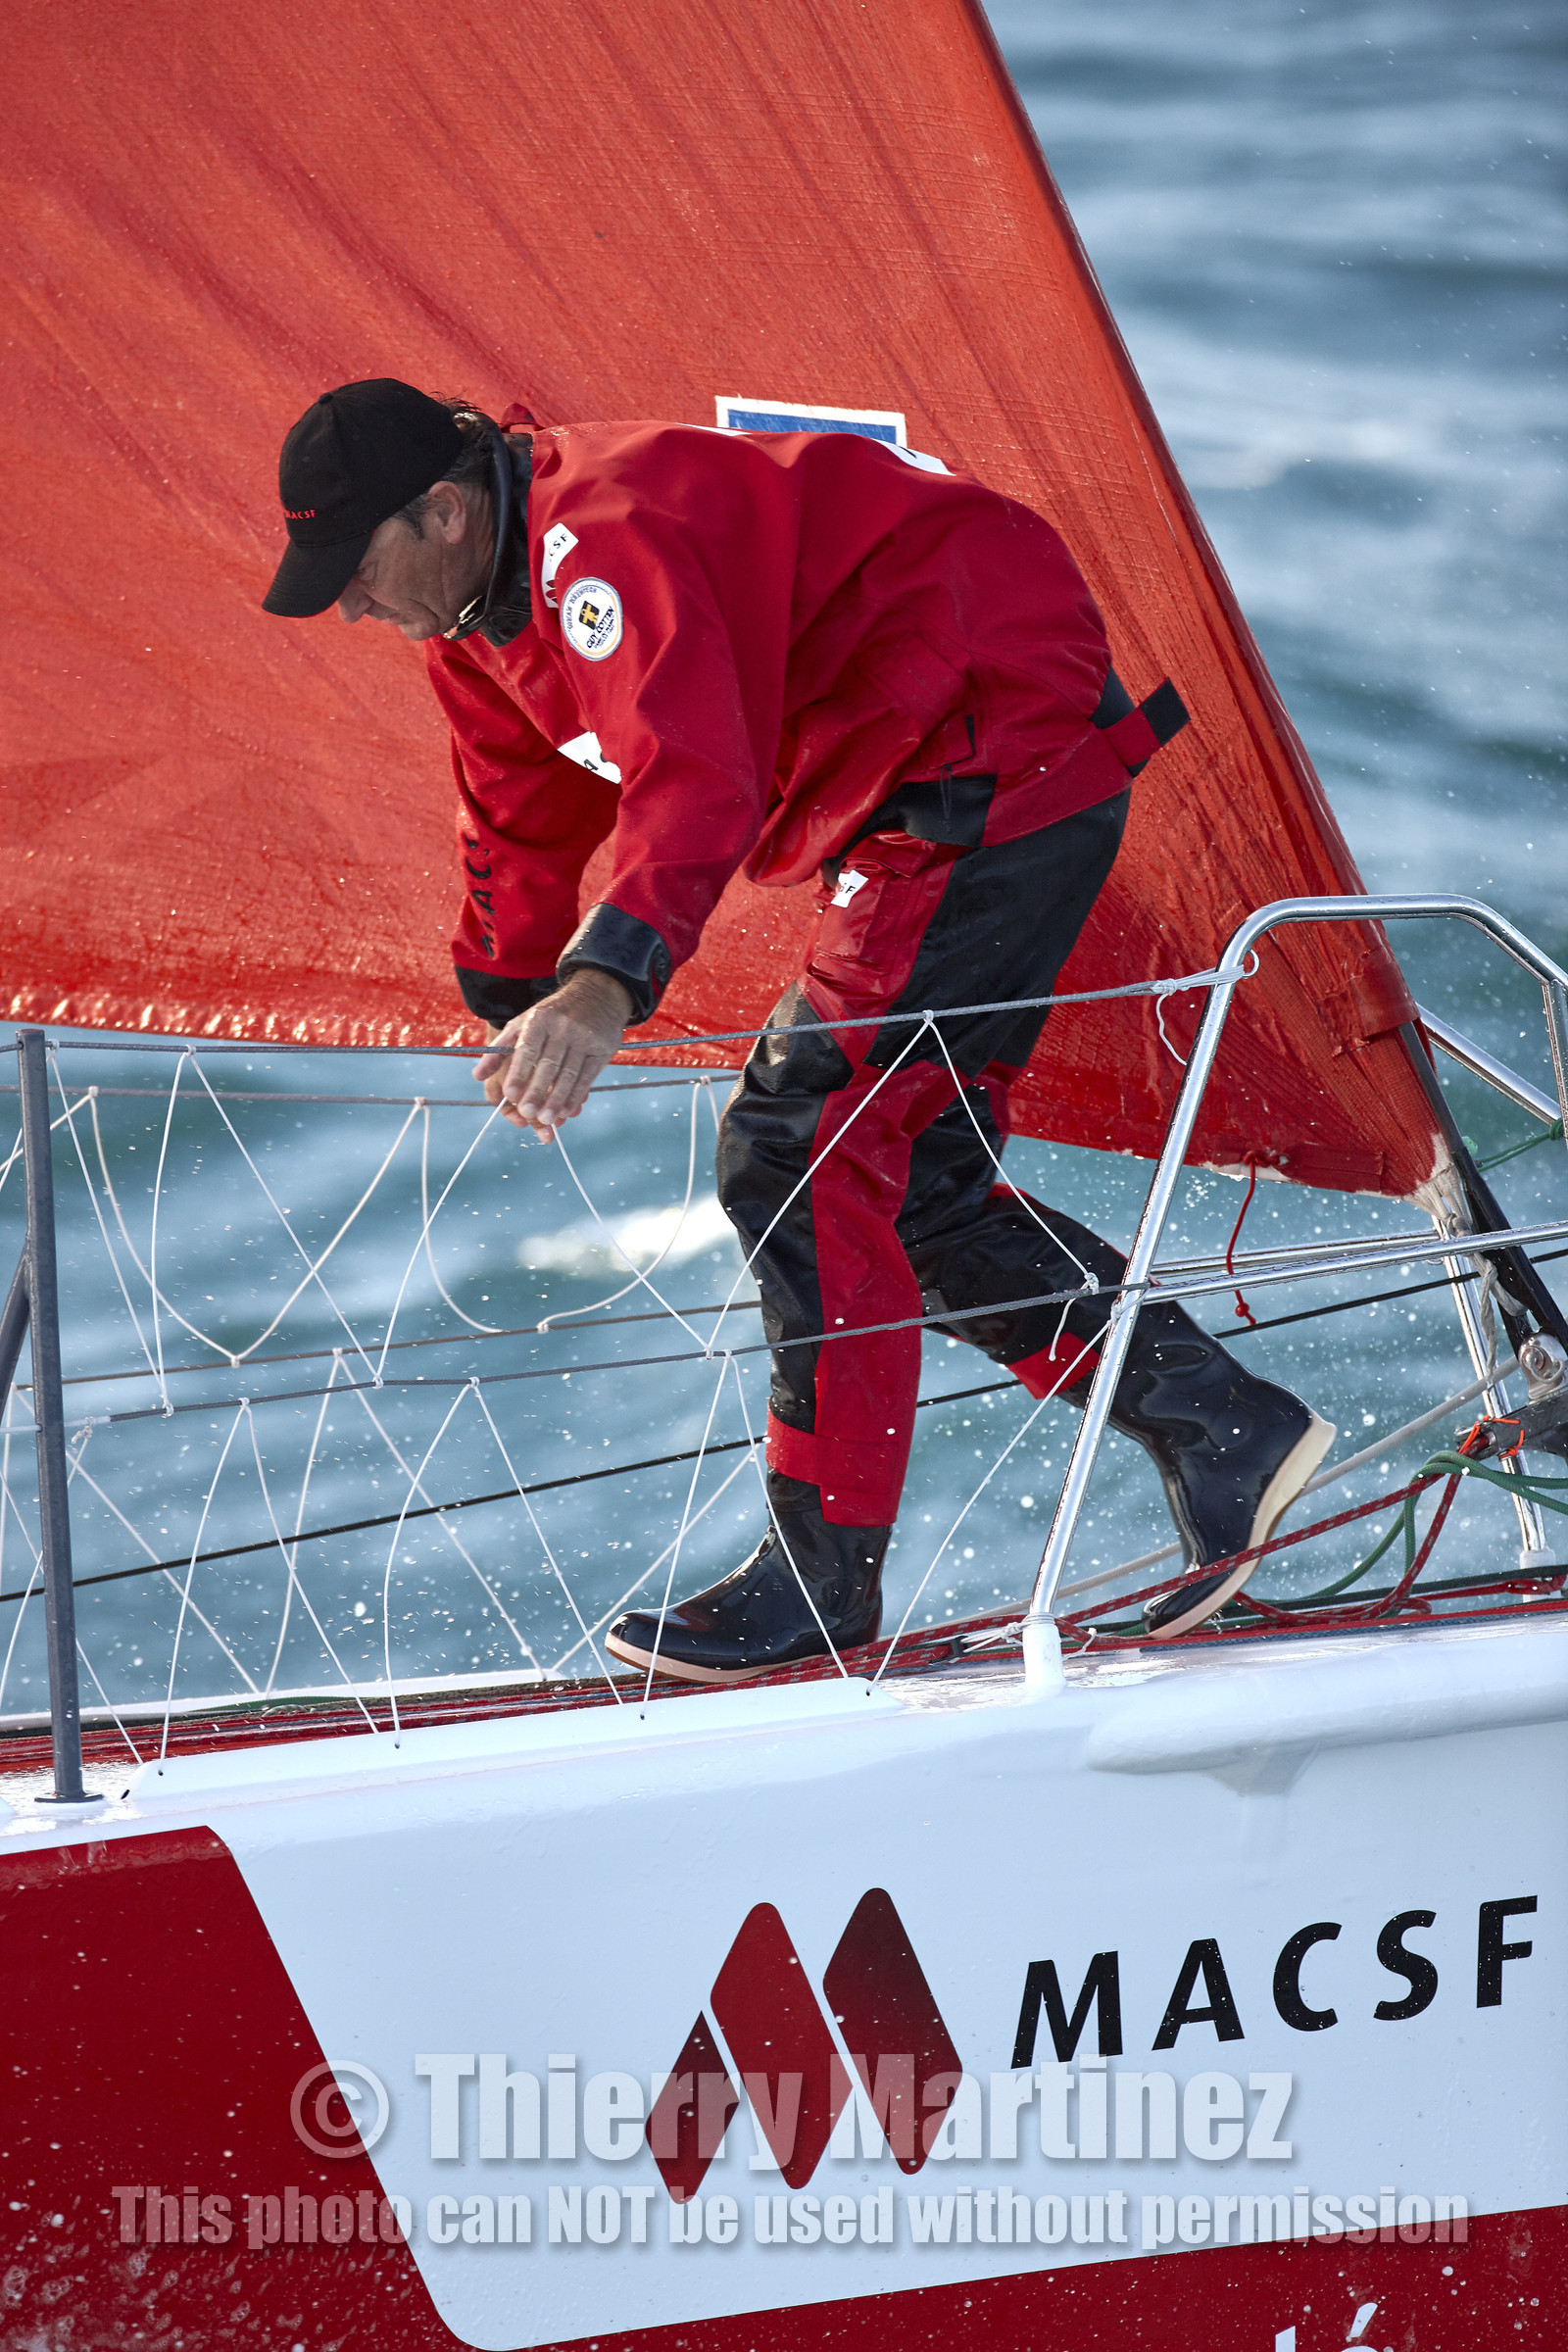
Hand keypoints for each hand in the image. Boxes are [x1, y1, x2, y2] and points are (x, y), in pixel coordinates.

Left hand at [473, 970, 633, 1138]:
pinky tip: (567, 1111)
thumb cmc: (551, 1015)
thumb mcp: (522, 1023)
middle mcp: (563, 1027)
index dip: (519, 1073)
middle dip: (537, 1092)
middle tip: (528, 1114)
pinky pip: (587, 1077)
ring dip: (557, 1100)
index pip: (527, 1049)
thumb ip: (499, 1050)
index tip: (511, 1095)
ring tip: (546, 1120)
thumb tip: (477, 1076)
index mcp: (539, 1019)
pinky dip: (576, 1096)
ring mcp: (584, 1038)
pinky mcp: (601, 1049)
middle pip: (549, 1065)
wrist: (595, 995)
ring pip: (569, 1074)